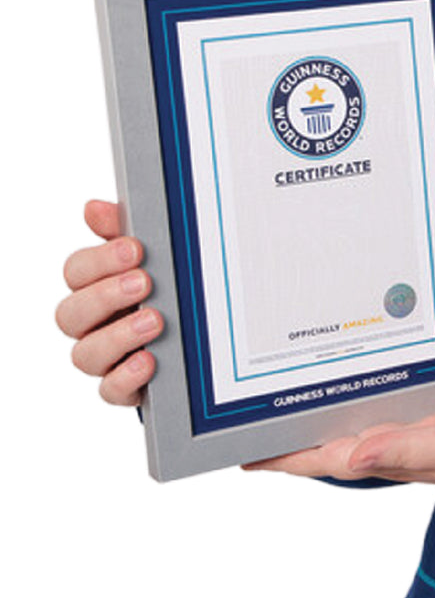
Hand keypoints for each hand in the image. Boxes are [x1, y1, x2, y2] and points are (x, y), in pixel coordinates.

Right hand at [56, 200, 162, 405]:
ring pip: (85, 354)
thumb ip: (124, 233)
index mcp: (97, 287)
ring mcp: (107, 358)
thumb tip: (94, 208)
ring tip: (154, 320)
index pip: (77, 272)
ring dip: (118, 336)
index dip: (99, 261)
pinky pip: (111, 390)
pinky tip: (149, 361)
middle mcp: (94, 324)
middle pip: (71, 314)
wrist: (200, 337)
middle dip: (105, 296)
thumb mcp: (156, 257)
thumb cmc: (168, 289)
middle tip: (144, 282)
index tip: (134, 249)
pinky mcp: (125, 387)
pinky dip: (127, 376)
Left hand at [243, 398, 434, 483]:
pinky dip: (343, 413)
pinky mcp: (411, 424)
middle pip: (321, 447)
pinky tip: (338, 403)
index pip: (319, 458)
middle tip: (247, 429)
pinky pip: (366, 421)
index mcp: (385, 454)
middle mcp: (384, 448)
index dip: (281, 457)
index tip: (245, 455)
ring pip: (341, 434)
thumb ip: (402, 449)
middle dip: (286, 442)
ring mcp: (396, 438)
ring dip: (310, 427)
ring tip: (280, 416)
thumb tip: (353, 454)